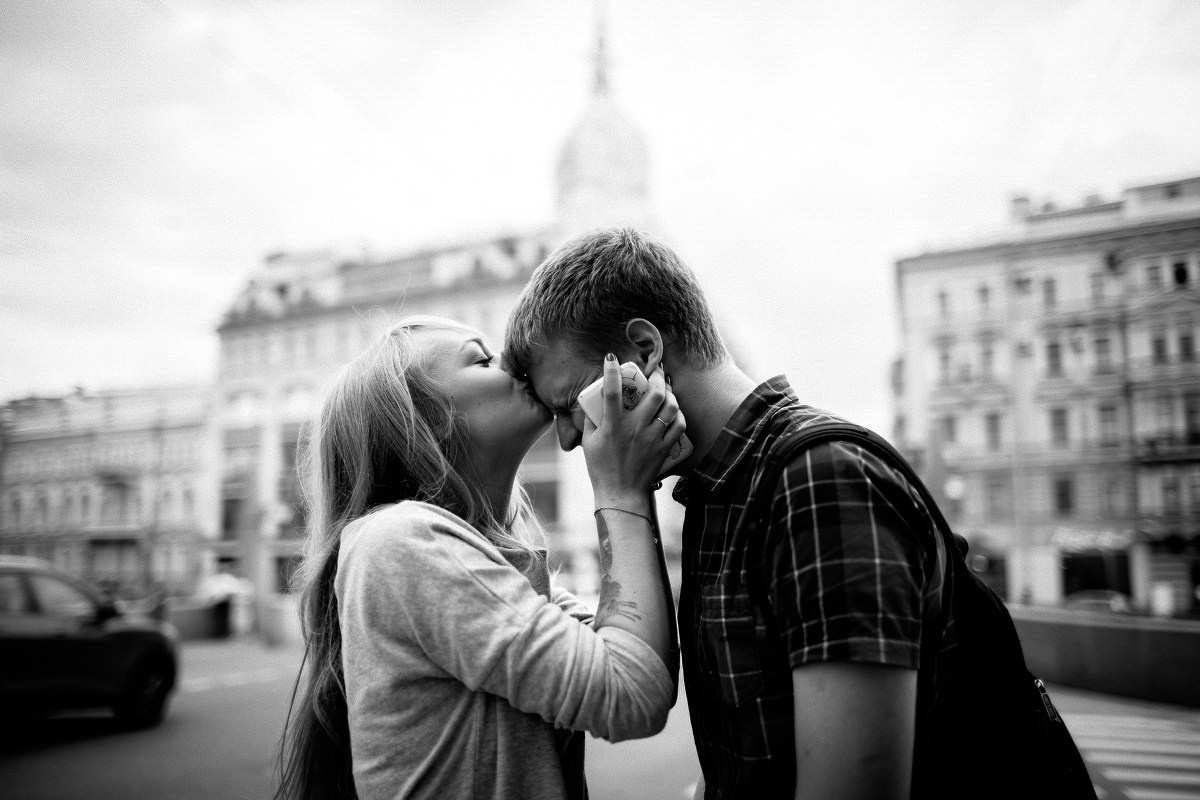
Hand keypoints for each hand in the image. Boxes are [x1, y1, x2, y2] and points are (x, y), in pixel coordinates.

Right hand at [582, 354, 685, 507]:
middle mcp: (635, 428)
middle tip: (656, 371)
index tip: (612, 358)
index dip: (612, 371)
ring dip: (670, 394)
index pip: (613, 391)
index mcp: (614, 425)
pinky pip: (679, 425)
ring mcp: (652, 438)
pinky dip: (678, 415)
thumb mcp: (589, 442)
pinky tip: (673, 411)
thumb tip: (594, 402)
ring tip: (666, 389)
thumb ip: (591, 420)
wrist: (621, 495)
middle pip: (654, 394)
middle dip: (657, 377)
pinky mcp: (664, 448)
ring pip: (671, 407)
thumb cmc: (601, 469)